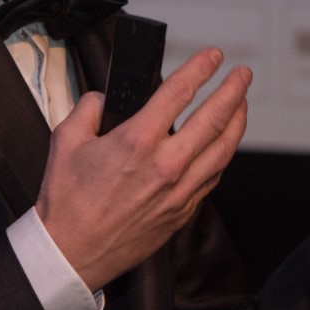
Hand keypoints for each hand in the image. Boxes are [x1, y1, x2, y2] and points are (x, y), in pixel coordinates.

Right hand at [35, 49, 251, 288]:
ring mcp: (178, 191)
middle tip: (243, 74)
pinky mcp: (182, 212)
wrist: (70, 253)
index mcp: (136, 141)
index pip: (179, 93)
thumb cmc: (66, 202)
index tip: (213, 56)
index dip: (201, 68)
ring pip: (222, 149)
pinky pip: (212, 177)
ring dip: (237, 121)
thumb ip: (89, 109)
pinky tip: (223, 144)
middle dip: (234, 90)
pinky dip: (222, 155)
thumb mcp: (65, 141)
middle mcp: (165, 165)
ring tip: (242, 104)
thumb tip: (105, 98)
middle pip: (214, 118)